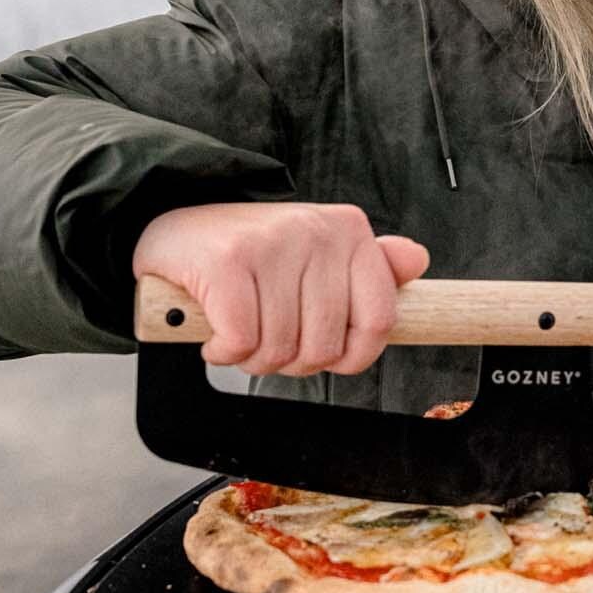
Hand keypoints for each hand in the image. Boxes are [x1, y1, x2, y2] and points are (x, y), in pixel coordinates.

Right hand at [132, 202, 428, 375]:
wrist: (175, 231)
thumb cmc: (253, 256)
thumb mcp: (318, 257)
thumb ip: (370, 268)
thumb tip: (417, 259)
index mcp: (348, 231)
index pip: (378, 321)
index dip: (351, 357)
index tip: (326, 354)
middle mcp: (316, 231)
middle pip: (324, 347)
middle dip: (290, 362)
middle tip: (266, 338)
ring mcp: (272, 244)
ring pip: (281, 349)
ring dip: (252, 359)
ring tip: (238, 333)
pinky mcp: (227, 262)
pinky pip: (242, 342)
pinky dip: (223, 353)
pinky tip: (215, 335)